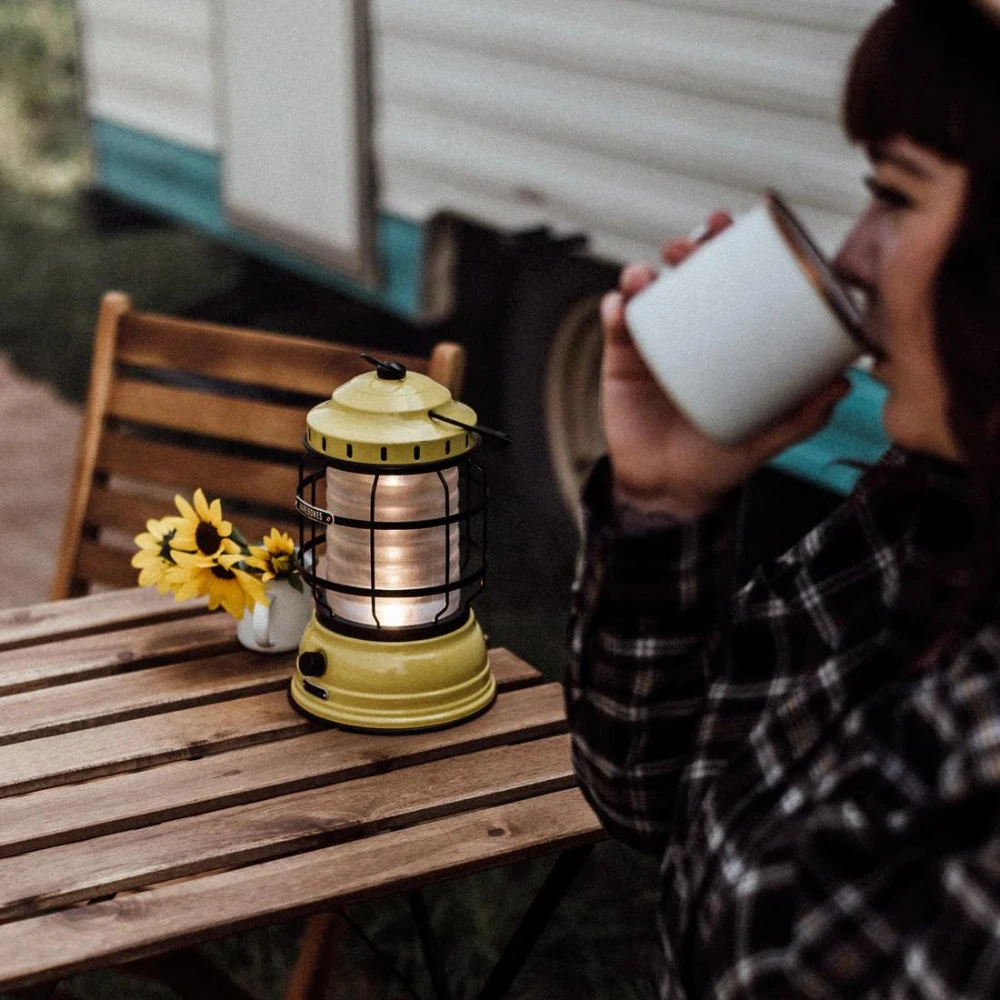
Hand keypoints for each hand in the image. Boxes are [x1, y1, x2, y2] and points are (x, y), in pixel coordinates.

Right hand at [600, 212, 850, 519]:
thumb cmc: (719, 460)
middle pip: (683, 277)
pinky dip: (616, 310)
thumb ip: (804, 416)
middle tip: (688, 246)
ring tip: (647, 275)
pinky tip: (621, 305)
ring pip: (645, 294)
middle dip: (683, 249)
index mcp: (724, 340)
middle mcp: (688, 333)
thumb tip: (844, 382)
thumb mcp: (767, 437)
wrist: (671, 491)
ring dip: (643, 273)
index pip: (727, 283)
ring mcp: (652, 345)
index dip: (726, 248)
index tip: (729, 226)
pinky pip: (617, 327)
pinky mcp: (621, 363)